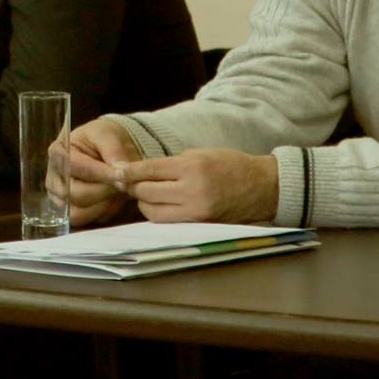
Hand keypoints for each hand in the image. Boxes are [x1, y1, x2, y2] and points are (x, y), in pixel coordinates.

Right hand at [64, 118, 141, 227]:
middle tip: (125, 183)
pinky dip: (105, 210)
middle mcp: (54, 178)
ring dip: (105, 204)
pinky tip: (113, 197)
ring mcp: (61, 199)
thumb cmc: (104, 138)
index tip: (122, 175)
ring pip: (80, 213)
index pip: (76, 167)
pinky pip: (90, 220)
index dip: (101, 173)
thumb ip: (114, 150)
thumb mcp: (108, 134)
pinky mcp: (72, 213)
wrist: (110, 150)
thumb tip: (121, 172)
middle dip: (105, 190)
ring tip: (118, 189)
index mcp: (58, 153)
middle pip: (77, 194)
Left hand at [116, 148, 279, 223]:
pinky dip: (159, 213)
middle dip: (135, 187)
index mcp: (192, 168)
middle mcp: (193, 191)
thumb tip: (141, 172)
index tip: (116, 171)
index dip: (129, 171)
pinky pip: (168, 222)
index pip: (149, 170)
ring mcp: (196, 212)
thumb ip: (171, 164)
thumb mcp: (200, 154)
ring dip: (145, 202)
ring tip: (146, 193)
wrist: (263, 187)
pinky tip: (159, 204)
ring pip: (153, 212)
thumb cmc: (230, 164)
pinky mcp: (200, 225)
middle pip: (147, 193)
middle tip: (129, 182)